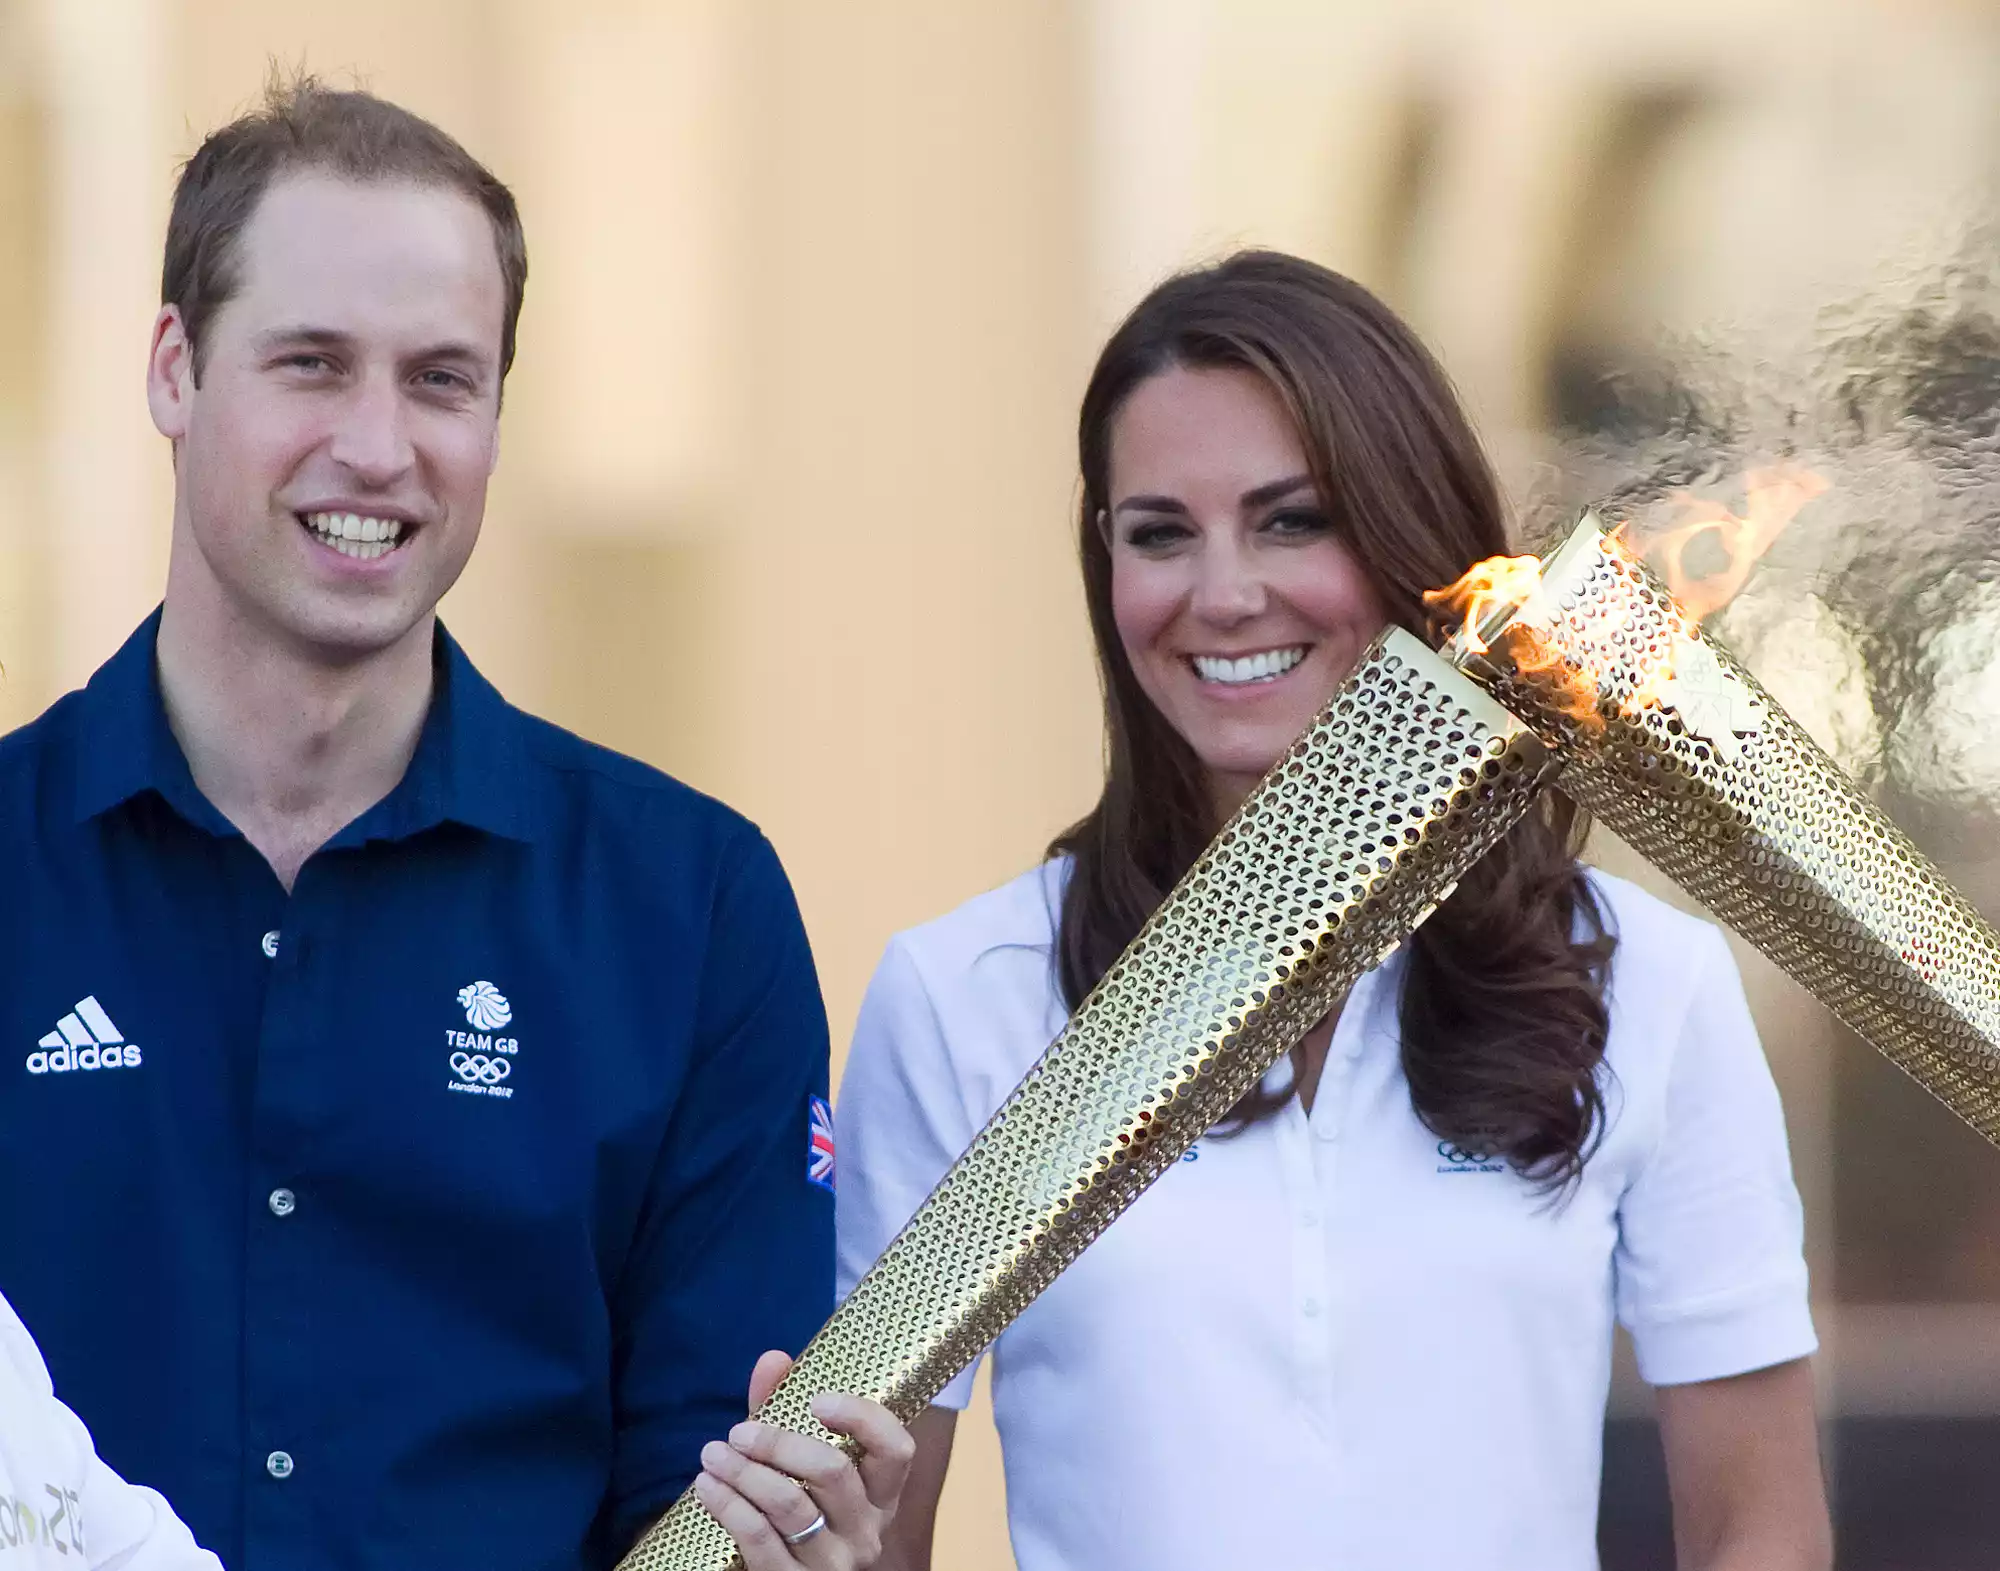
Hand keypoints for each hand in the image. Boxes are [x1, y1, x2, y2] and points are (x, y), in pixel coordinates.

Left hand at [693, 1350, 916, 1569]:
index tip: (817, 1400)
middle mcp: (867, 1531)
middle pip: (832, 1472)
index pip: (896, 1450)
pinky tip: (706, 1487)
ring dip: (743, 1473)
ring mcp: (834, 1564)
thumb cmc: (794, 1512)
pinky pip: (760, 1540)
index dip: (863, 1419)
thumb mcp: (795, 1463)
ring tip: (711, 1455)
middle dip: (778, 1443)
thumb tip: (772, 1360)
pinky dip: (729, 1506)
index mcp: (881, 1495)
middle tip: (737, 1432)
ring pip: (791, 1505)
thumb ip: (784, 1410)